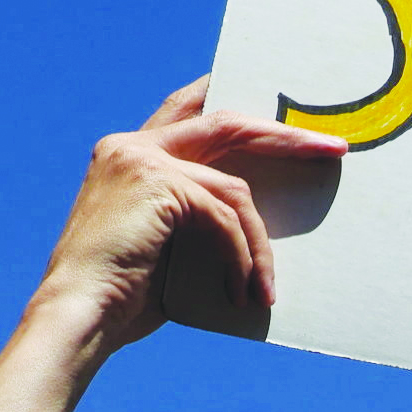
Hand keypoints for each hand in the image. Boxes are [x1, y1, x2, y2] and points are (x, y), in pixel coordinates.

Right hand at [28, 81, 337, 357]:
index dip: (226, 95)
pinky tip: (241, 293)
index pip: (186, 109)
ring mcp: (142, 161)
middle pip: (226, 124)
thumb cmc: (119, 295)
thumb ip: (194, 217)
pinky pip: (223, 218)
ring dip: (259, 242)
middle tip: (331, 147)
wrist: (79, 316)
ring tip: (267, 286)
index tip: (269, 97)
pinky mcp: (157, 185)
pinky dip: (240, 258)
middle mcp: (131, 147)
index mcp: (127, 155)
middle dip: (283, 136)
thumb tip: (249, 222)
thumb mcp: (161, 243)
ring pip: (233, 188)